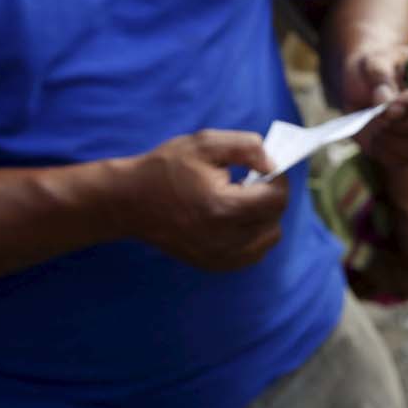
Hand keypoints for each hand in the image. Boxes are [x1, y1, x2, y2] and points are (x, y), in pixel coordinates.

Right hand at [118, 130, 288, 271]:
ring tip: (239, 201)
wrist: (130, 200)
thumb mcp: (205, 143)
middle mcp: (223, 238)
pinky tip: (236, 219)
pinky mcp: (212, 264)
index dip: (277, 180)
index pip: (276, 199)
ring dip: (263, 218)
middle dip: (269, 197)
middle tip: (248, 182)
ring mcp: (218, 256)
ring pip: (267, 240)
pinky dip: (253, 237)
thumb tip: (273, 164)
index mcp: (223, 208)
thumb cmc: (167, 168)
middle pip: (274, 220)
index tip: (263, 169)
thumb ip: (246, 148)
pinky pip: (251, 255)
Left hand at [345, 46, 407, 168]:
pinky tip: (377, 140)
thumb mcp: (373, 63)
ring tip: (375, 129)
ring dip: (396, 141)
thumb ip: (380, 77)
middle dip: (404, 125)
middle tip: (377, 120)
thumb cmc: (376, 70)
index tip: (388, 109)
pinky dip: (392, 153)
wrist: (366, 90)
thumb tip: (385, 102)